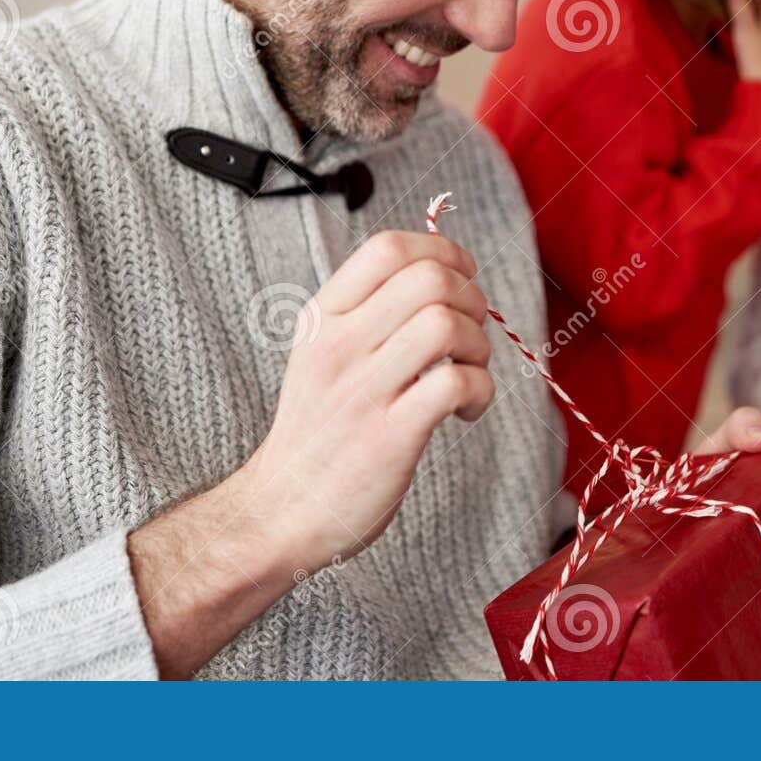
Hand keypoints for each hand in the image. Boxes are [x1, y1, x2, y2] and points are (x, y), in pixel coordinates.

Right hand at [231, 230, 496, 573]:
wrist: (281, 513)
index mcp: (322, 318)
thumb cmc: (317, 431)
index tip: (462, 276)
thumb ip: (366, 312)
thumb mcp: (320, 353)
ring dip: (479, 346)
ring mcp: (361, 391)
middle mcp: (338, 346)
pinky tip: (466, 411)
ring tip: (469, 373)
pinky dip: (480, 392)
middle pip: (429, 279)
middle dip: (472, 299)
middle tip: (469, 335)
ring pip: (446, 326)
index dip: (441, 251)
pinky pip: (455, 385)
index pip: (386, 248)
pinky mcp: (389, 437)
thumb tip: (438, 272)